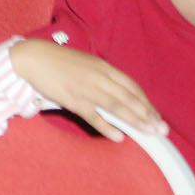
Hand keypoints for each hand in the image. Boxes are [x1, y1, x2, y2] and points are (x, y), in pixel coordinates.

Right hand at [9, 39, 165, 141]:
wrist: (32, 57)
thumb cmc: (59, 61)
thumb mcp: (86, 64)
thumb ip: (102, 76)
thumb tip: (118, 92)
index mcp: (104, 67)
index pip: (132, 87)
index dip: (146, 103)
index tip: (156, 116)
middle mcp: (99, 77)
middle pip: (128, 98)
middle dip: (147, 115)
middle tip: (161, 130)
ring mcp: (86, 88)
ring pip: (116, 106)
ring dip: (134, 121)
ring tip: (148, 133)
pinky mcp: (72, 99)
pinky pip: (93, 115)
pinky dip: (106, 126)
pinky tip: (118, 136)